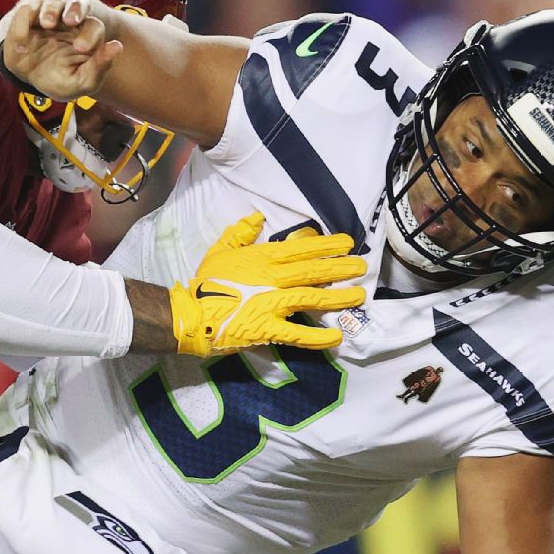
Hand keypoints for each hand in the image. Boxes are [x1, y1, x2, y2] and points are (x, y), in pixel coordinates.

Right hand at [0, 0, 120, 100]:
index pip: (95, 27)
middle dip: (75, 10)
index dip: (90, 35)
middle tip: (70, 21)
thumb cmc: (59, 79)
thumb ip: (99, 68)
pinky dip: (23, 25)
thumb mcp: (81, 82)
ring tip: (46, 24)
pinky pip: (27, 11)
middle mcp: (71, 20)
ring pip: (53, 3)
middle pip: (78, 5)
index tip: (81, 48)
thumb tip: (117, 46)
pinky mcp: (29, 13)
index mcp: (88, 34)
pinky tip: (22, 47)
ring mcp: (50, 14)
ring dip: (51, 11)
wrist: (29, 77)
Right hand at [170, 212, 366, 356]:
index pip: (302, 248)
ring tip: (359, 295)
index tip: (348, 242)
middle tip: (362, 266)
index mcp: (262, 258)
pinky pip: (298, 334)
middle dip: (341, 267)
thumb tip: (255, 217)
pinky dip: (318, 336)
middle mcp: (272, 278)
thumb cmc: (205, 282)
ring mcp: (272, 304)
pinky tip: (336, 335)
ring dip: (338, 297)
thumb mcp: (219, 250)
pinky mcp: (268, 329)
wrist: (191, 315)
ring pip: (313, 298)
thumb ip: (239, 233)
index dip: (327, 245)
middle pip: (314, 271)